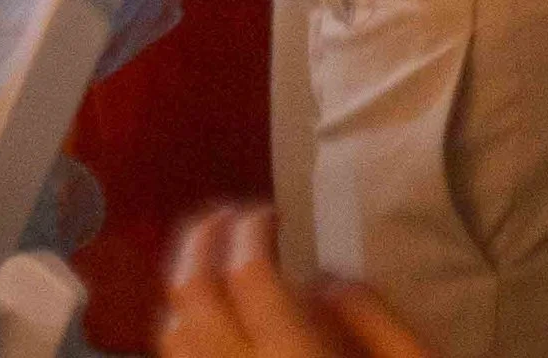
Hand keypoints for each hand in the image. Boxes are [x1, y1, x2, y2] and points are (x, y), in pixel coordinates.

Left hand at [160, 207, 430, 357]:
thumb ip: (376, 318)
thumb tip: (323, 278)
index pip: (248, 276)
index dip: (250, 228)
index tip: (270, 211)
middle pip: (191, 297)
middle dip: (200, 240)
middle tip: (228, 216)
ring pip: (172, 336)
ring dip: (184, 287)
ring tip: (214, 262)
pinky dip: (182, 334)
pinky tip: (212, 323)